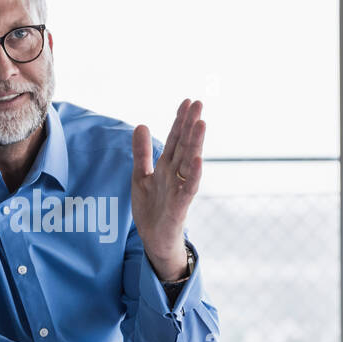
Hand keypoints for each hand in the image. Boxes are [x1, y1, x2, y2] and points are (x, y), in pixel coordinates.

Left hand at [132, 99, 204, 280]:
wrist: (154, 240)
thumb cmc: (152, 209)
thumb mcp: (141, 176)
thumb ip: (141, 152)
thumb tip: (141, 124)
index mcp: (166, 167)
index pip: (175, 139)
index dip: (180, 121)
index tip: (187, 101)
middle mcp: (176, 175)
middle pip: (184, 146)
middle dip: (191, 125)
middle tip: (199, 103)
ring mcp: (179, 190)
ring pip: (189, 163)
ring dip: (195, 144)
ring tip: (201, 123)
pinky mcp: (180, 207)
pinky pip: (188, 189)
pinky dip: (193, 175)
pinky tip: (198, 160)